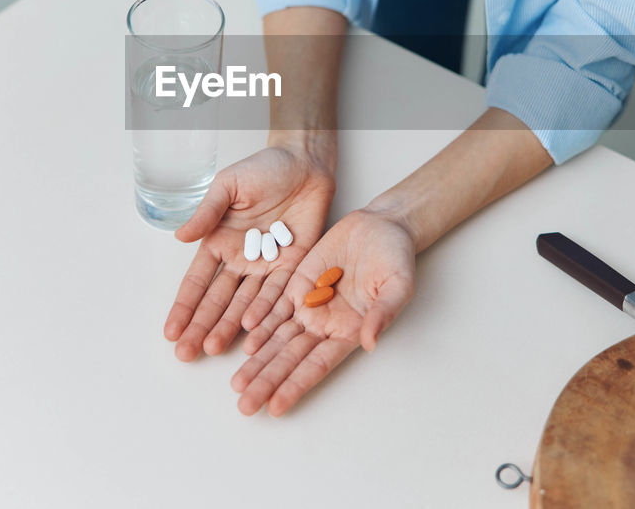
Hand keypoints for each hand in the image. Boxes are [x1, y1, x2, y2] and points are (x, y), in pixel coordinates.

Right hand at [163, 139, 334, 360]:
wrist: (304, 163)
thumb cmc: (263, 169)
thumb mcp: (228, 186)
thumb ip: (207, 212)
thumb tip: (181, 236)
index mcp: (219, 242)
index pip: (198, 281)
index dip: (184, 306)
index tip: (170, 332)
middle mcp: (240, 260)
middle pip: (218, 300)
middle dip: (201, 326)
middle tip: (186, 353)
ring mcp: (266, 267)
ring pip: (245, 304)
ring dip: (229, 327)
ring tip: (213, 349)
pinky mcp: (292, 267)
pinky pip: (278, 294)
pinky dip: (265, 314)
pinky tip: (252, 334)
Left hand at [231, 208, 415, 415]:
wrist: (380, 226)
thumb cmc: (396, 258)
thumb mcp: (398, 284)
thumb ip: (383, 312)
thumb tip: (370, 341)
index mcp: (349, 332)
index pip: (317, 365)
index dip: (296, 385)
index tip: (276, 407)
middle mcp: (324, 325)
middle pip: (290, 358)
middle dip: (267, 381)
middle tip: (245, 405)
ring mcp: (307, 305)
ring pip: (276, 337)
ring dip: (256, 361)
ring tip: (236, 384)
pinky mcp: (295, 283)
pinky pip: (273, 306)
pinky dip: (258, 323)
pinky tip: (243, 339)